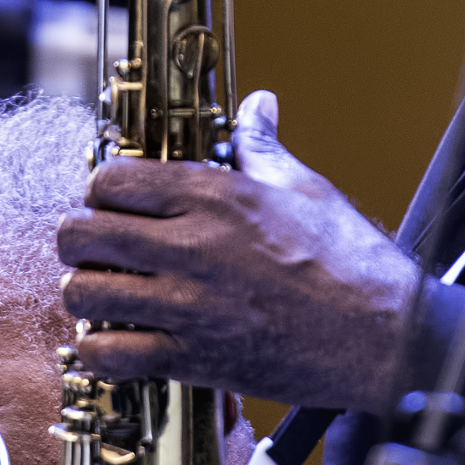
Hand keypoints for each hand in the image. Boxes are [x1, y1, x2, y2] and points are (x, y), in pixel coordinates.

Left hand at [57, 91, 417, 411]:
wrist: (385, 338)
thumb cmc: (353, 263)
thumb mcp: (306, 189)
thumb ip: (262, 147)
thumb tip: (257, 105)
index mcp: (216, 197)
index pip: (111, 180)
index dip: (102, 189)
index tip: (116, 201)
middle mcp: (191, 247)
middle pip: (81, 234)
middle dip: (80, 238)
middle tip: (101, 247)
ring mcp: (188, 306)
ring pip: (84, 294)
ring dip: (87, 293)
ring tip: (109, 293)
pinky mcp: (193, 359)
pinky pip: (109, 355)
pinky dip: (103, 349)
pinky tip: (122, 339)